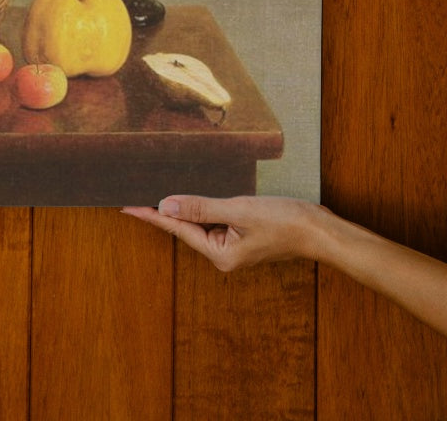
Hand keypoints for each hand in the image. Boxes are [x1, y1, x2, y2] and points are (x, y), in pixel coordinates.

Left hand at [122, 195, 323, 270]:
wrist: (320, 230)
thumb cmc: (284, 221)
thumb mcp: (239, 210)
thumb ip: (201, 208)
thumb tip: (166, 206)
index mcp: (220, 254)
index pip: (178, 230)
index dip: (152, 216)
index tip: (128, 208)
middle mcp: (224, 255)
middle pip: (187, 228)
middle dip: (165, 211)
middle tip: (137, 195)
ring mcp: (235, 246)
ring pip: (202, 223)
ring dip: (185, 208)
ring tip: (161, 192)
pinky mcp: (244, 236)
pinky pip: (216, 220)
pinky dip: (204, 208)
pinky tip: (195, 197)